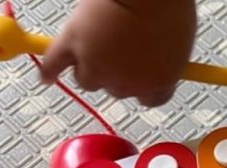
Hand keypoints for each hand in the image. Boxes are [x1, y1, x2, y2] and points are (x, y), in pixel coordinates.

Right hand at [39, 0, 195, 106]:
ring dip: (88, 67)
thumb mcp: (178, 41)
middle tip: (118, 50)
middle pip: (117, 89)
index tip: (142, 75)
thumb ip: (166, 57)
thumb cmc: (166, 7)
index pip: (149, 99)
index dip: (144, 84)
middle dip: (117, 72)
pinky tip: (47, 76)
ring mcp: (97, 67)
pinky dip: (50, 70)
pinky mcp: (72, 47)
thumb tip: (156, 57)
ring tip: (92, 47)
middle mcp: (125, 83)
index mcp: (157, 83)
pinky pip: (54, 64)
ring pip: (87, 79)